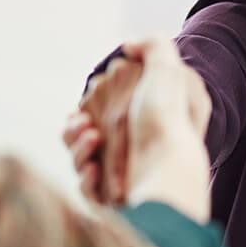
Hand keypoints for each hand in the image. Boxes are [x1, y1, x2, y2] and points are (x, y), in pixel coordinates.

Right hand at [64, 39, 211, 220]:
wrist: (167, 172)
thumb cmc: (167, 120)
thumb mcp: (168, 70)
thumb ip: (152, 46)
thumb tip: (129, 46)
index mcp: (148, 120)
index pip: (108, 108)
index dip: (93, 102)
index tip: (90, 97)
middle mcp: (136, 148)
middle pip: (87, 132)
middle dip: (77, 126)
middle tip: (83, 123)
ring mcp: (124, 175)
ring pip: (81, 159)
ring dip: (77, 147)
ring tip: (92, 139)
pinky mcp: (114, 200)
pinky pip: (87, 187)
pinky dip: (86, 176)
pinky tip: (94, 168)